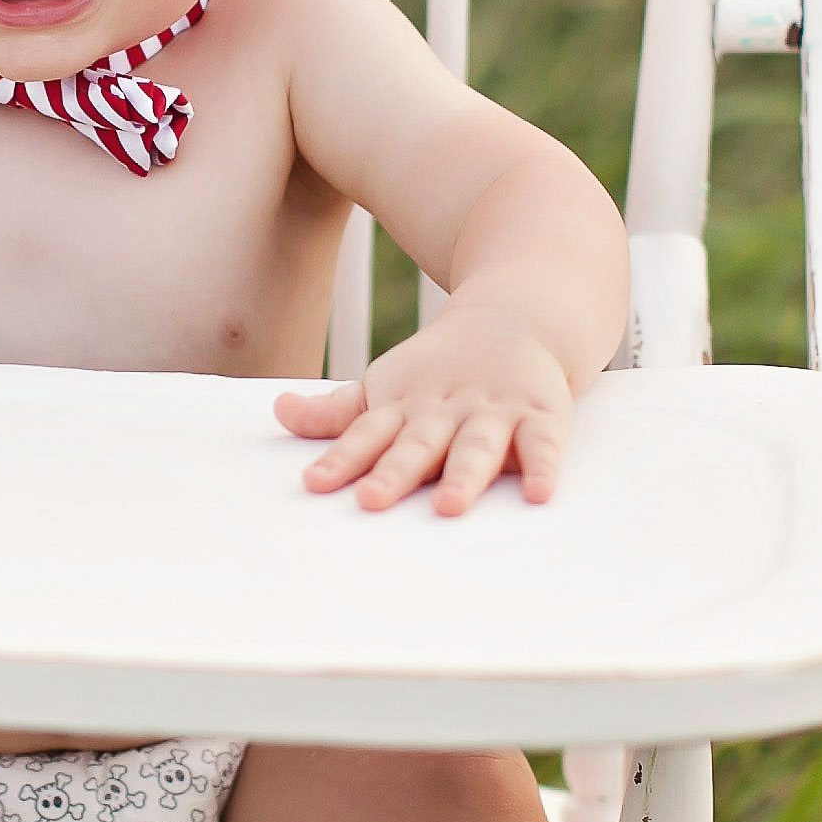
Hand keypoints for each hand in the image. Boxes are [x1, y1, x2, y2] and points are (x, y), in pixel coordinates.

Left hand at [272, 302, 574, 513]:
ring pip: (476, 447)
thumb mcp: (384, 386)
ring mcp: (493, 411)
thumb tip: (279, 411)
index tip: (315, 483)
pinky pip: (542, 444)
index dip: (341, 458)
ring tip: (448, 505)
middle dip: (395, 472)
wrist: (514, 316)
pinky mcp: (541, 415)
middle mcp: (446, 409)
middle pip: (417, 444)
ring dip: (463, 474)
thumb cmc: (437, 370)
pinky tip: (538, 493)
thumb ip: (335, 413)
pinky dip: (542, 467)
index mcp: (404, 405)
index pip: (366, 434)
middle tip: (372, 500)